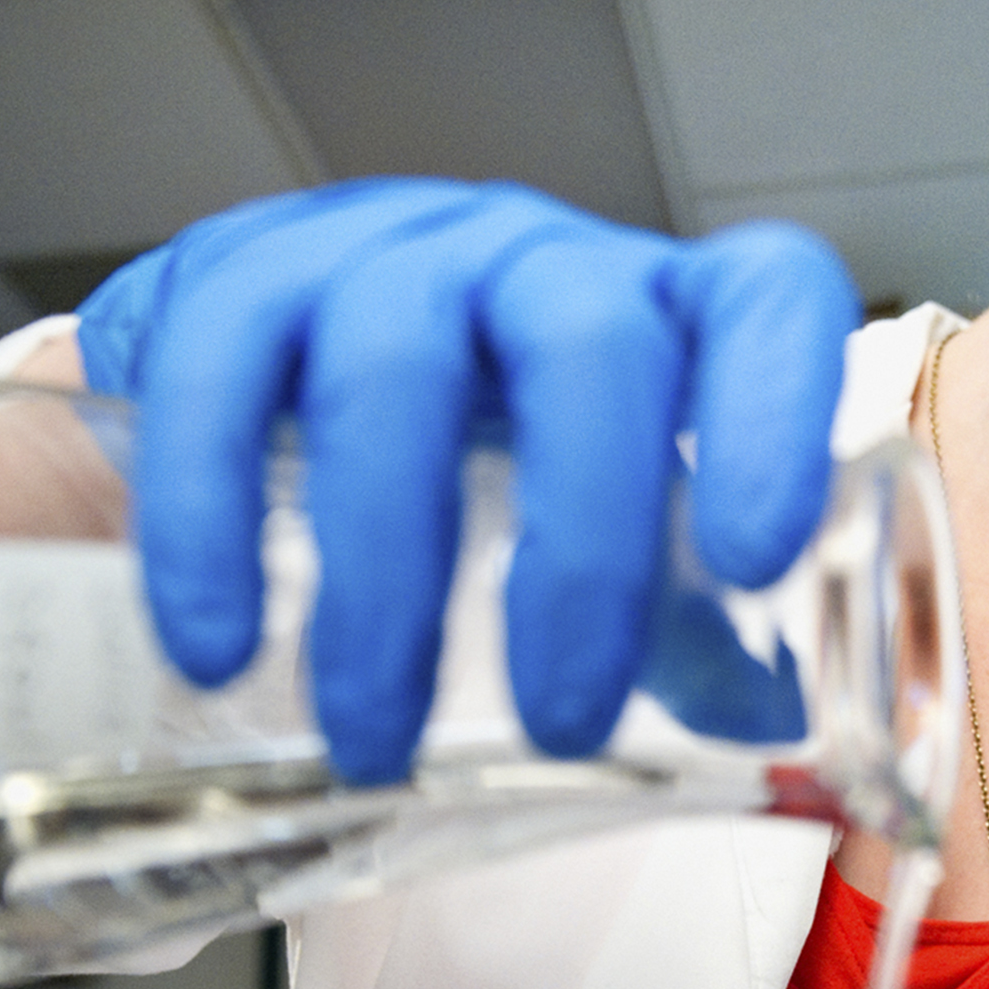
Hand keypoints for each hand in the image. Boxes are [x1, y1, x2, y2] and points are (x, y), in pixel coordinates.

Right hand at [78, 182, 856, 783]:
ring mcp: (384, 250)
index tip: (755, 557)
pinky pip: (224, 368)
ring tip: (372, 735)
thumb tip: (771, 738)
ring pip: (395, 360)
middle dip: (580, 548)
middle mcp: (537, 260)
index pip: (763, 296)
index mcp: (661, 314)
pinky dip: (212, 523)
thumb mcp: (587, 531)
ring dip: (386, 575)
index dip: (776, 407)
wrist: (262, 381)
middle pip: (587, 343)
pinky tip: (218, 646)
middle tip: (562, 721)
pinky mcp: (237, 272)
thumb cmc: (468, 463)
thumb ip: (677, 621)